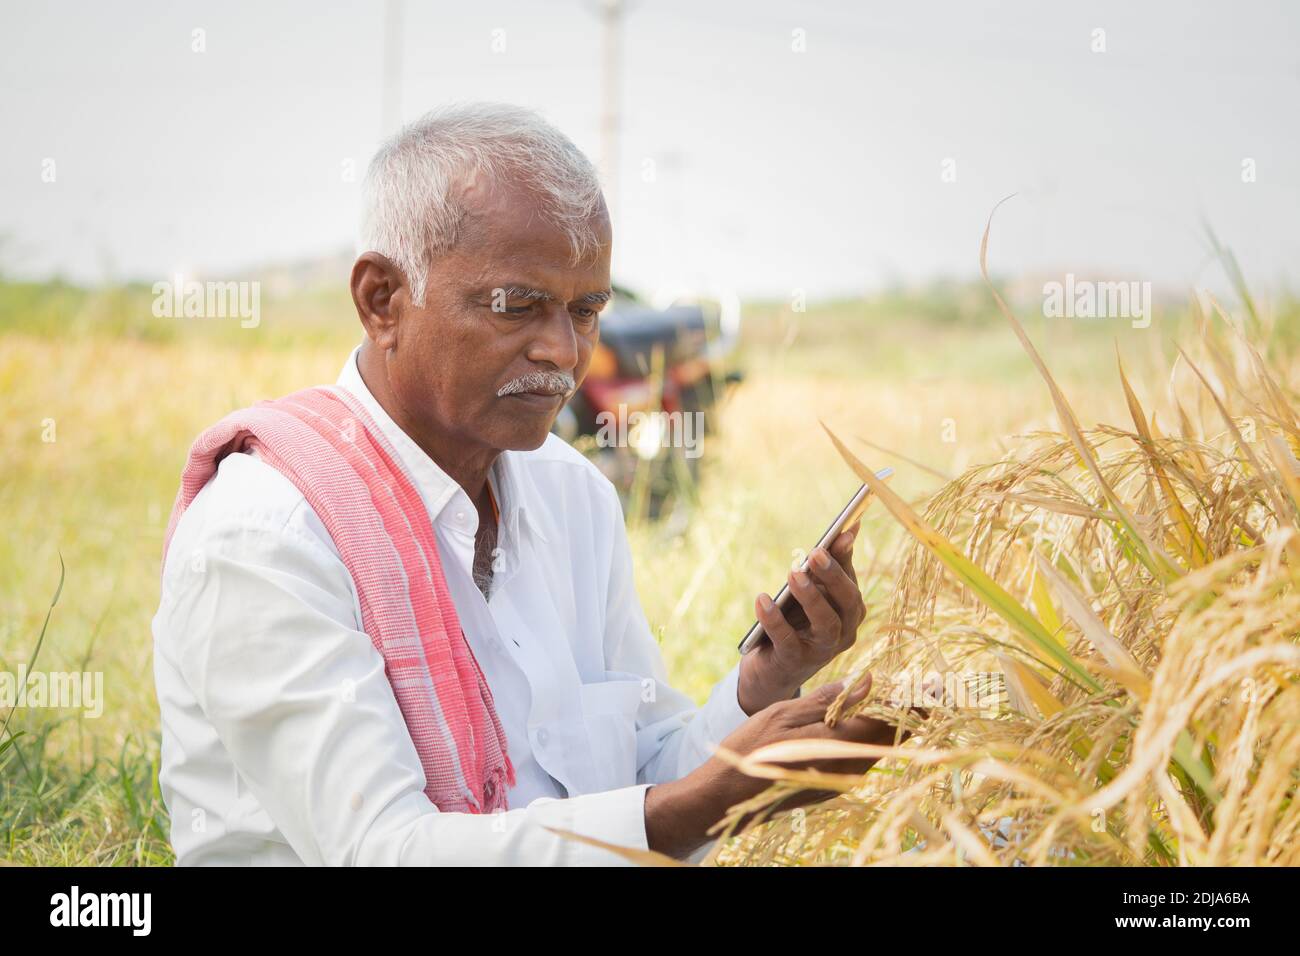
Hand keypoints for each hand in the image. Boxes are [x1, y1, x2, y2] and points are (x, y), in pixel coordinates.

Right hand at [644, 674, 900, 857]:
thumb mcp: (786, 714)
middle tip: (919, 687)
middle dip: (907, 712)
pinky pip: (864, 757)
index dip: (914, 704)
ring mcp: (843, 781)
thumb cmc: (751, 749)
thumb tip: (867, 682)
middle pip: (892, 738)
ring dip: (890, 723)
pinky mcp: (833, 784)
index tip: (929, 685)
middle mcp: (849, 769)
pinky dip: (871, 736)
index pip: (891, 723)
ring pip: (880, 749)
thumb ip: (829, 701)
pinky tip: (862, 718)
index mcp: (840, 746)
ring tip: (893, 695)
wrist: (728, 796)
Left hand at [737, 520, 865, 713]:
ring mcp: (822, 650)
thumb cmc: (796, 622)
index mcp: (850, 612)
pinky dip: (774, 620)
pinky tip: (762, 600)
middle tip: (815, 553)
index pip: (851, 581)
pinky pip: (787, 640)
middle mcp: (844, 632)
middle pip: (848, 603)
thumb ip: (826, 566)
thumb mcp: (811, 593)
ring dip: (811, 597)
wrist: (773, 668)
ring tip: (793, 574)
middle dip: (832, 576)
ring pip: (826, 623)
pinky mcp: (795, 661)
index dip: (846, 558)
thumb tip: (846, 531)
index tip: (842, 534)